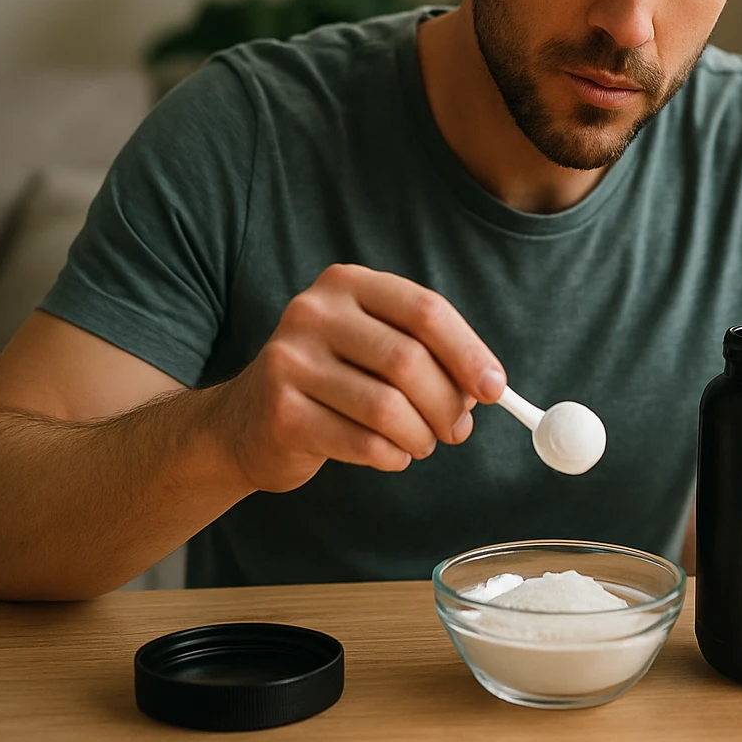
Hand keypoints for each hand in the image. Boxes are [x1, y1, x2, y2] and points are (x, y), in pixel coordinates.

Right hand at [215, 264, 506, 492]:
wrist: (246, 422)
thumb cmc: (332, 381)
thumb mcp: (374, 345)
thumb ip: (428, 353)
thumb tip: (486, 386)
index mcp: (348, 284)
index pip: (425, 310)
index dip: (469, 352)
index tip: (494, 389)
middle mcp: (313, 313)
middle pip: (409, 360)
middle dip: (448, 403)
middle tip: (458, 429)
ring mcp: (290, 362)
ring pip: (388, 408)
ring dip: (421, 436)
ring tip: (422, 443)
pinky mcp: (282, 413)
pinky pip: (363, 443)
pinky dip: (393, 456)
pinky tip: (391, 454)